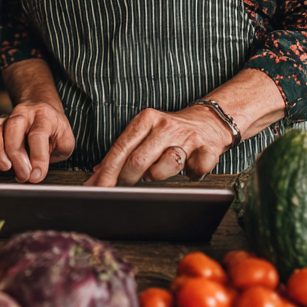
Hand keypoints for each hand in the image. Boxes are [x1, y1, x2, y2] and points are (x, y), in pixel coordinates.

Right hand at [0, 101, 74, 182]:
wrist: (40, 109)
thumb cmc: (52, 130)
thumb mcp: (65, 140)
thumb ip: (58, 151)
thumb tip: (38, 170)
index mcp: (43, 117)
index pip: (38, 134)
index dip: (38, 156)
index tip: (37, 175)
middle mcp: (21, 115)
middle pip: (13, 128)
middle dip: (17, 155)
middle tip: (22, 175)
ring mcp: (2, 120)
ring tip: (4, 168)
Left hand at [84, 105, 233, 186]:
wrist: (209, 120)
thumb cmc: (170, 131)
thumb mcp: (144, 132)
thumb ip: (123, 151)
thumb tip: (97, 172)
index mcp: (146, 119)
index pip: (121, 148)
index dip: (107, 171)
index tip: (97, 187)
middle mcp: (165, 126)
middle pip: (138, 160)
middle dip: (127, 179)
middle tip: (125, 186)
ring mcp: (187, 137)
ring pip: (164, 168)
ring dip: (158, 176)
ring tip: (160, 169)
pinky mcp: (208, 149)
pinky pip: (194, 171)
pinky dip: (191, 174)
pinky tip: (189, 168)